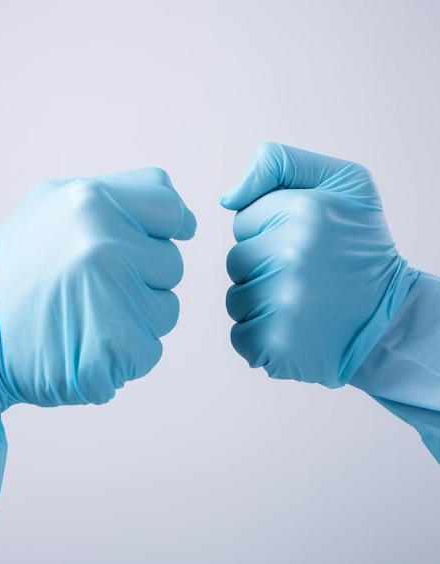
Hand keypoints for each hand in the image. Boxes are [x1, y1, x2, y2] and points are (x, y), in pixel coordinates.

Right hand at [0, 167, 195, 408]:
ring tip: (89, 316)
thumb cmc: (16, 275)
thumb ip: (115, 201)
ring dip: (136, 318)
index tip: (159, 241)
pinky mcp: (119, 345)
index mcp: (88, 201)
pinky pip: (153, 347)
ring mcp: (113, 295)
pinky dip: (127, 352)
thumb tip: (183, 217)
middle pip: (171, 262)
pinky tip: (88, 344)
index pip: (169, 206)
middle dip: (143, 279)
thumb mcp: (50, 208)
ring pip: (167, 308)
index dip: (170, 226)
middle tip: (95, 288)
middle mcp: (104, 243)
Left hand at [221, 142, 417, 386]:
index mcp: (304, 210)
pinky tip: (296, 330)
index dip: (269, 232)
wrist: (392, 317)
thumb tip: (228, 197)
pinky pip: (241, 336)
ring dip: (261, 305)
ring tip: (303, 304)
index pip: (242, 220)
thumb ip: (280, 163)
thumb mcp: (344, 181)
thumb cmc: (363, 248)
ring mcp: (282, 302)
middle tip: (306, 277)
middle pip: (236, 261)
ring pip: (236, 300)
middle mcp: (291, 254)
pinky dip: (263, 338)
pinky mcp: (276, 343)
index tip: (304, 243)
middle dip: (263, 269)